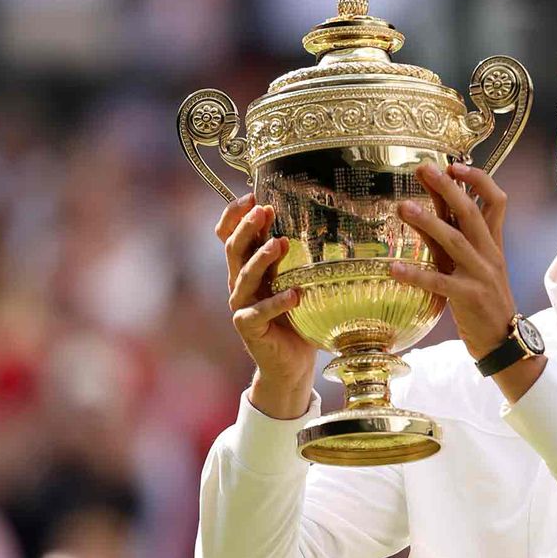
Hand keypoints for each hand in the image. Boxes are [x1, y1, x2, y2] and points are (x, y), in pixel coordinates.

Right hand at [216, 195, 316, 418]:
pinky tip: (295, 295)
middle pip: (233, 250)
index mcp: (249, 269)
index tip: (251, 194)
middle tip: (264, 210)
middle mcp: (240, 285)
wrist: (292, 362)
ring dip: (261, 258)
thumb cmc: (299, 318)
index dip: (234, 216)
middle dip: (247, 228)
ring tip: (281, 243)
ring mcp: (241, 306)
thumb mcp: (299, 282)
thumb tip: (327, 224)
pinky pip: (259, 313)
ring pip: (242, 277)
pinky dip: (277, 303)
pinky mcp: (249, 329)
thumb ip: (300, 260)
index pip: (229, 236)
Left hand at [392, 162, 516, 360]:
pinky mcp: (469, 298)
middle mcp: (490, 254)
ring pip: (455, 241)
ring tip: (402, 207)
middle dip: (448, 188)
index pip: (496, 201)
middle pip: (472, 213)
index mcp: (493, 243)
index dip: (478, 180)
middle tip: (424, 168)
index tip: (454, 165)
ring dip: (428, 222)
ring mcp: (481, 275)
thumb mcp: (471, 264)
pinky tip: (393, 268)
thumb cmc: (483, 299)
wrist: (503, 339)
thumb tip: (430, 207)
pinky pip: (439, 283)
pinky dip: (416, 275)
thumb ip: (453, 237)